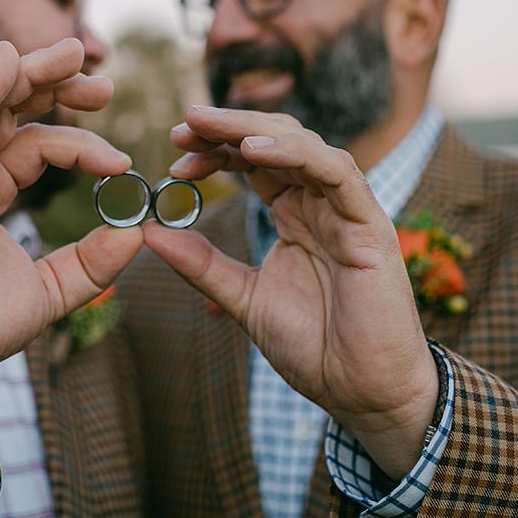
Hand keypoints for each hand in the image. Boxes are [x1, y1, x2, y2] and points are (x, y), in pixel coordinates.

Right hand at [0, 38, 143, 417]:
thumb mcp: (50, 290)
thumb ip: (92, 262)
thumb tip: (138, 232)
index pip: (37, 142)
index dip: (81, 143)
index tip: (123, 162)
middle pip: (10, 105)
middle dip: (56, 83)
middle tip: (104, 82)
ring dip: (28, 70)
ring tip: (74, 53)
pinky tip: (10, 60)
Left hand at [142, 106, 438, 479]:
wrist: (364, 393)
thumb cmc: (315, 347)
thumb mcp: (245, 298)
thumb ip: (202, 264)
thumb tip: (149, 231)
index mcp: (293, 213)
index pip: (252, 161)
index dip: (214, 148)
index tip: (173, 150)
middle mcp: (319, 202)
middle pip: (272, 140)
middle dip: (225, 127)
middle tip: (181, 125)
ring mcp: (346, 209)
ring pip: (302, 144)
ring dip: (251, 129)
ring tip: (206, 126)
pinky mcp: (369, 224)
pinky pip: (336, 171)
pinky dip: (296, 153)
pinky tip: (255, 150)